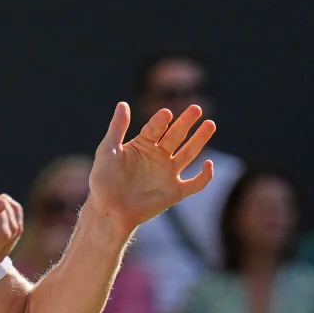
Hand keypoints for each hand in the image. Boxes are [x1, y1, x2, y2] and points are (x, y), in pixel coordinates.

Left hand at [87, 102, 215, 233]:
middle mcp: (157, 157)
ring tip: (210, 124)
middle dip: (186, 122)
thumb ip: (117, 127)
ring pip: (188, 153)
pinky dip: (204, 176)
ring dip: (199, 140)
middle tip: (196, 108)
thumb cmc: (104, 180)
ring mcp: (167, 174)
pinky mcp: (174, 192)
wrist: (109, 209)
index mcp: (142, 145)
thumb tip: (122, 104)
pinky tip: (208, 164)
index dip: (161, 120)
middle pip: (176, 136)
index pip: (156, 128)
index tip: (166, 113)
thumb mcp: (108, 150)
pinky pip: (195, 184)